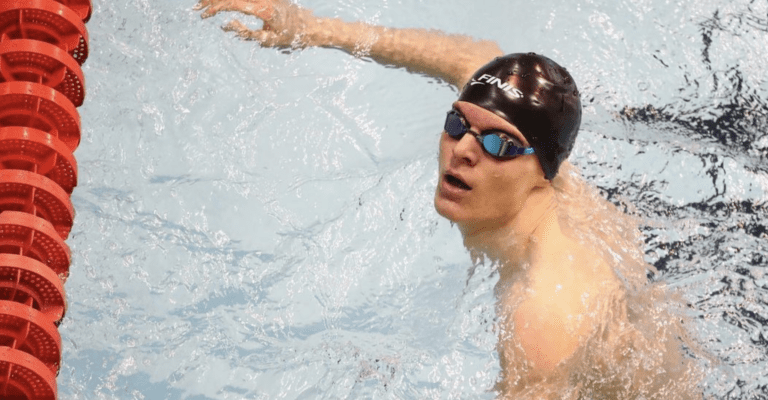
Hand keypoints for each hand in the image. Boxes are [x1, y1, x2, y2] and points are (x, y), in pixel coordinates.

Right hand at [194, 0, 313, 47]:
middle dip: (211, 0)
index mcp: (262, 8)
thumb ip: (246, 33)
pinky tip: (219, 3)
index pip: (232, 4)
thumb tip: (226, 25)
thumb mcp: (268, 40)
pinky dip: (229, 0)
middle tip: (196, 9)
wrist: (308, 26)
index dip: (215, 8)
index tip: (203, 16)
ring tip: (203, 4)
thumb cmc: (289, 36)